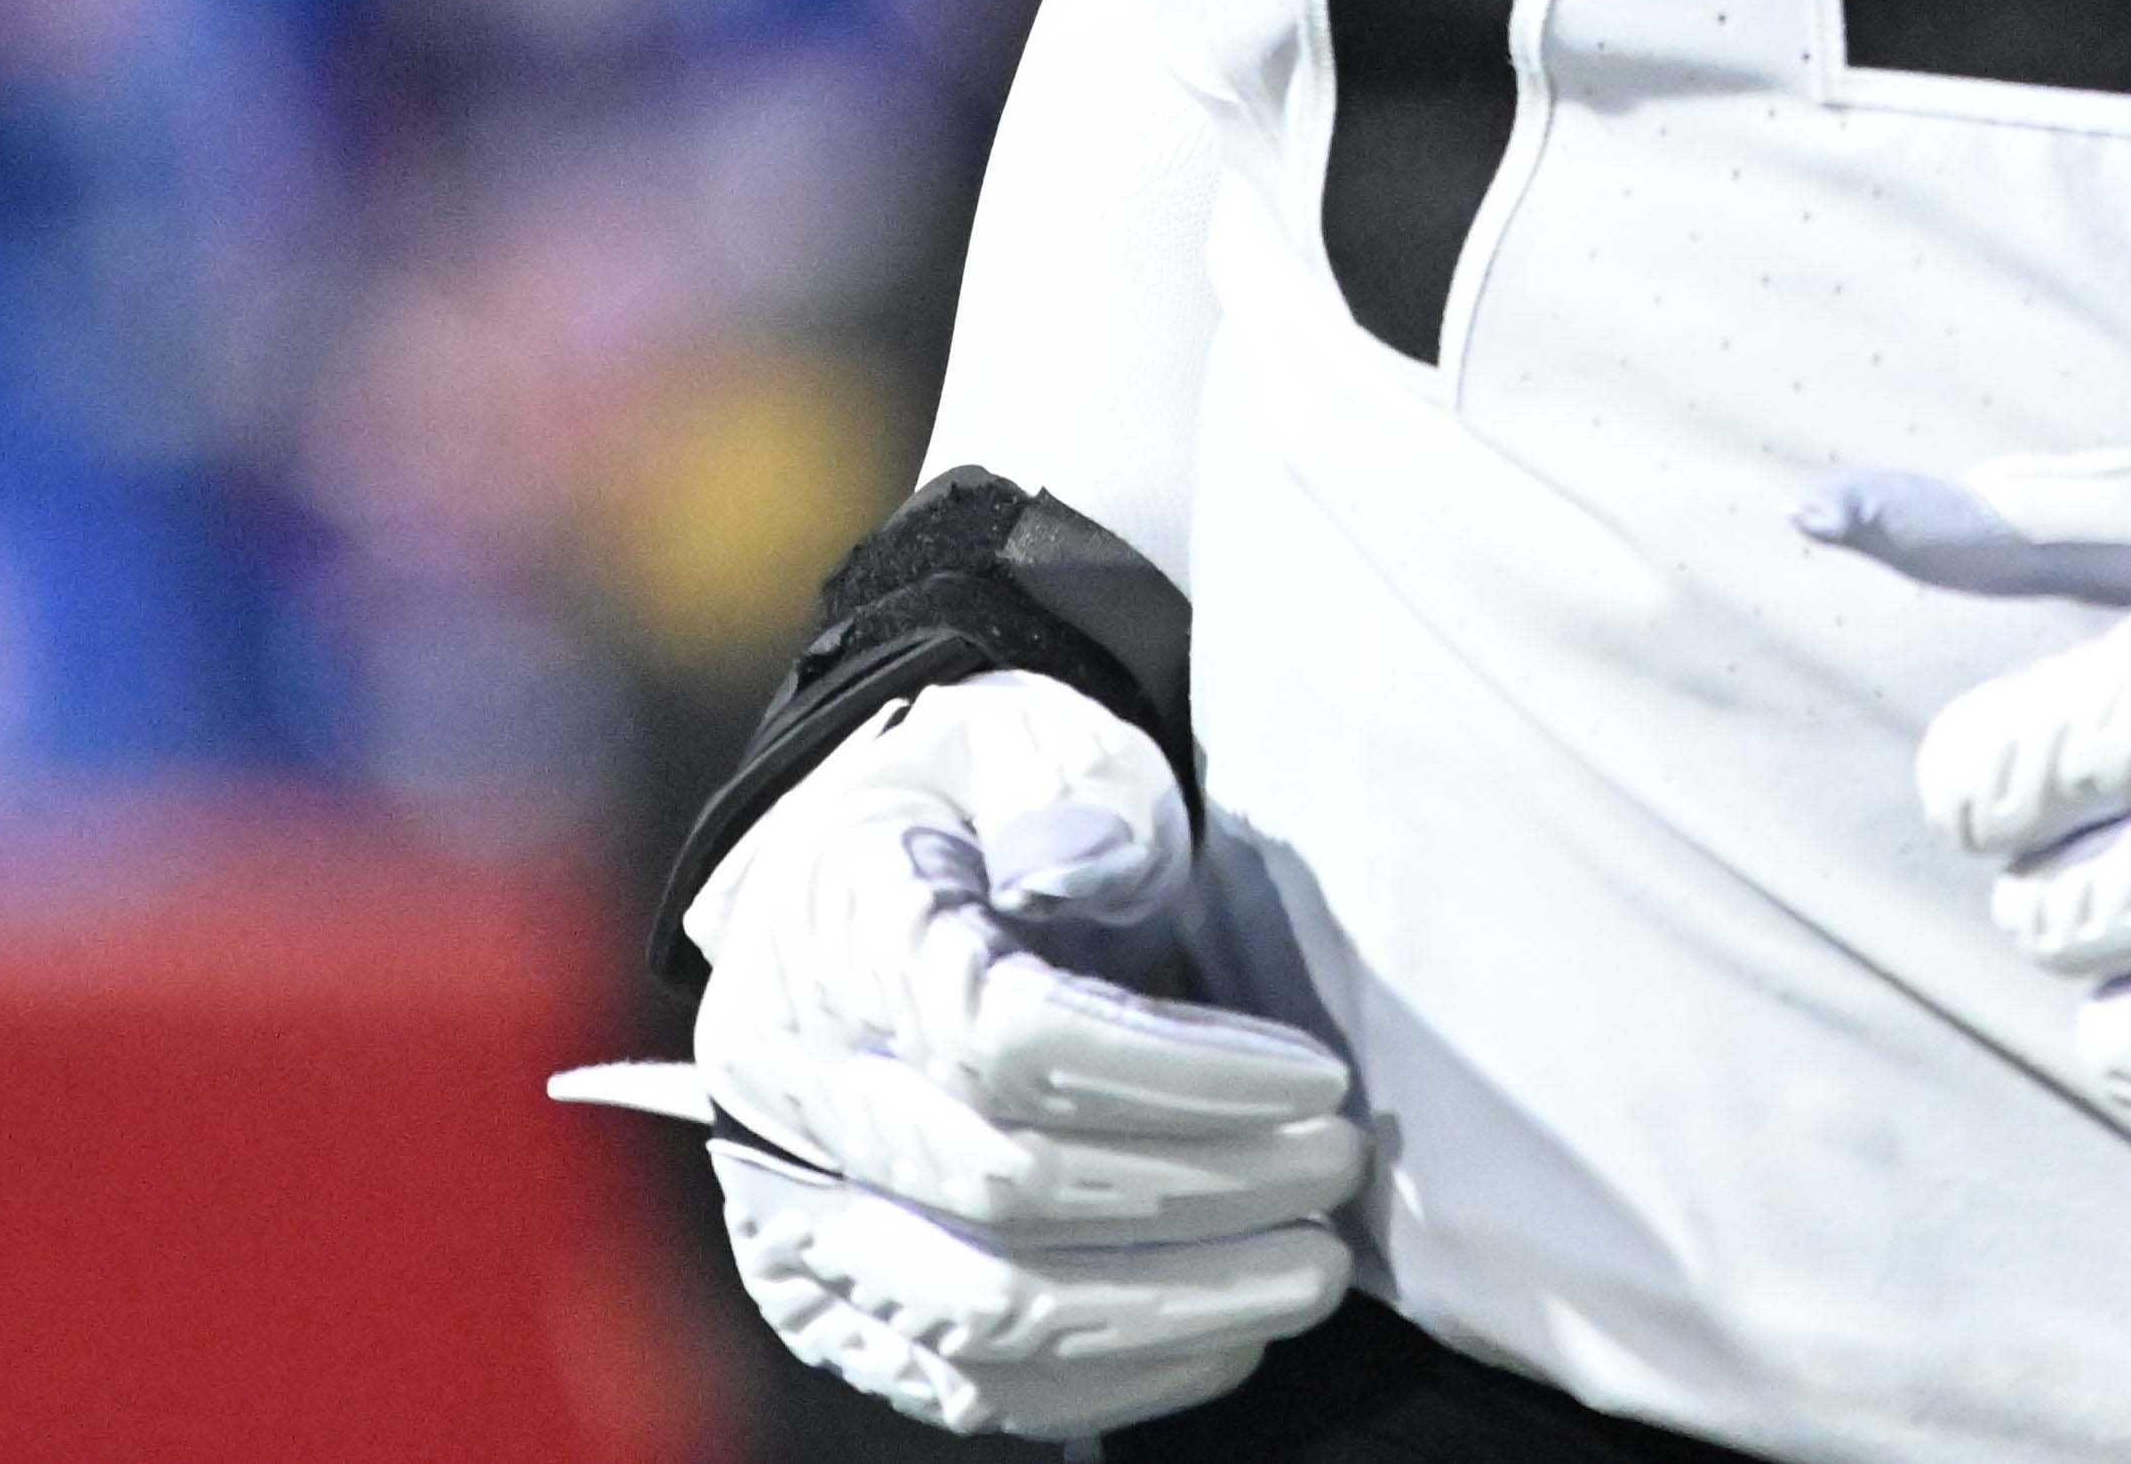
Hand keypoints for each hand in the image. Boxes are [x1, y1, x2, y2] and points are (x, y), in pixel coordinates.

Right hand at [677, 671, 1364, 1435]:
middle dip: (1205, 1190)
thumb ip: (1069, 797)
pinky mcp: (832, 1308)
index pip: (1008, 1038)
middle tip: (1338, 1166)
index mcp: (838, 938)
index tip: (1312, 1073)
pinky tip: (1228, 1333)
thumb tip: (1089, 864)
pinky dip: (1111, 1376)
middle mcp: (791, 1092)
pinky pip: (969, 1385)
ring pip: (990, 1311)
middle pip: (1008, 1186)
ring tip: (1311, 1266)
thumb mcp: (1029, 745)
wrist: (849, 876)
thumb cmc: (971, 805)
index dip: (1181, 1075)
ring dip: (1176, 1305)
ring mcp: (795, 1216)